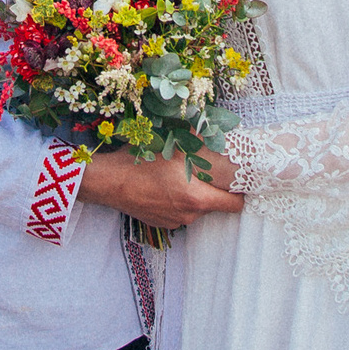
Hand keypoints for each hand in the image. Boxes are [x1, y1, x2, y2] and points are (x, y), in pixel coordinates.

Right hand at [76, 147, 244, 230]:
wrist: (109, 183)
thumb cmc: (140, 163)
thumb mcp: (171, 145)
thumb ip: (196, 138)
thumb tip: (213, 126)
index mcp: (196, 198)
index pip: (234, 205)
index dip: (239, 194)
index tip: (238, 183)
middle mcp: (189, 215)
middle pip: (214, 205)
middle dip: (212, 190)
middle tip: (204, 173)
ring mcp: (174, 221)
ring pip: (195, 208)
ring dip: (192, 195)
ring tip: (178, 178)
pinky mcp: (161, 223)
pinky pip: (178, 212)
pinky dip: (176, 201)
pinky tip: (163, 187)